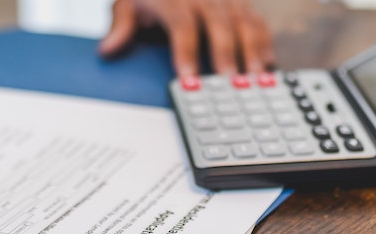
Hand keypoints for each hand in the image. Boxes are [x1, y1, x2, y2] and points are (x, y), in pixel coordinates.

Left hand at [99, 0, 274, 76]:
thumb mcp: (127, 0)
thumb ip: (121, 25)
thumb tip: (109, 49)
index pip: (181, 24)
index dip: (186, 52)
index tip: (189, 79)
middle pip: (218, 22)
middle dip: (225, 54)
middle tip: (229, 83)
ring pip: (243, 20)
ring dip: (251, 50)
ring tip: (255, 78)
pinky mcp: (240, 0)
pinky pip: (256, 19)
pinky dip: (264, 42)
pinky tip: (267, 64)